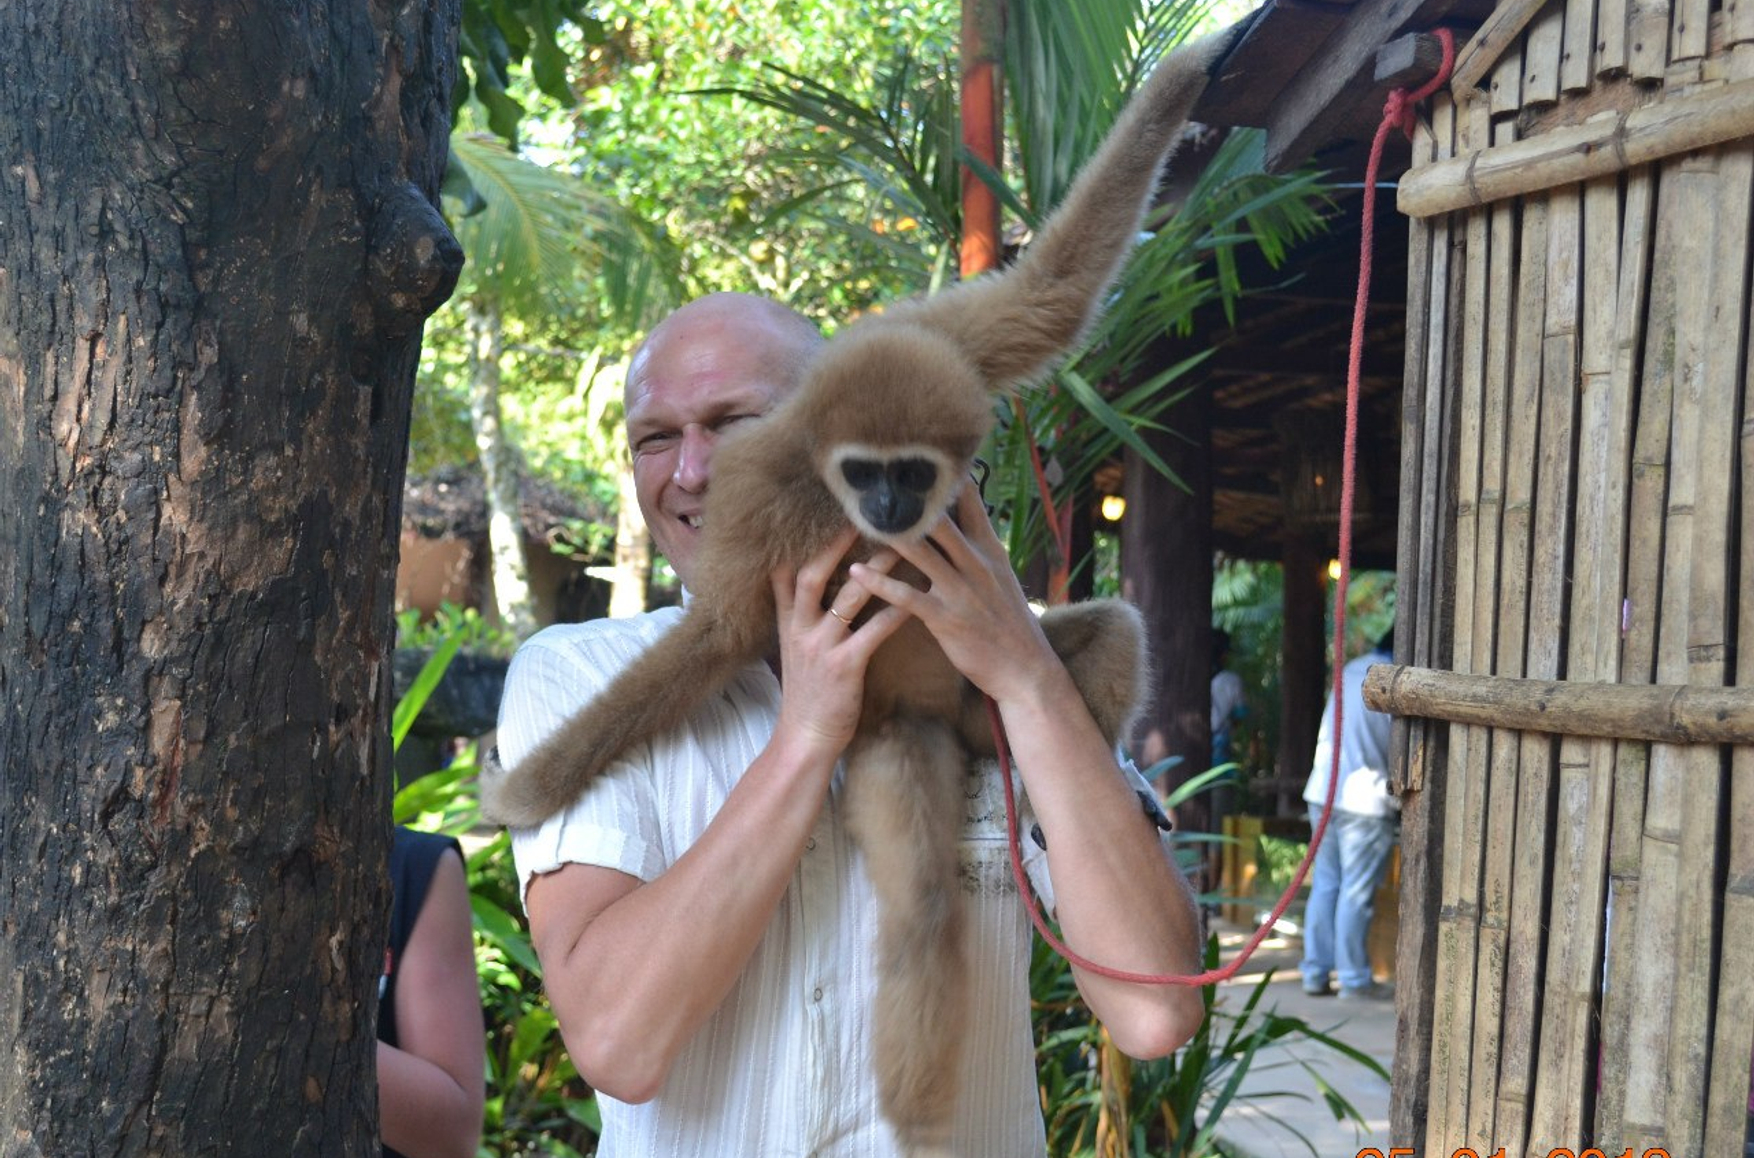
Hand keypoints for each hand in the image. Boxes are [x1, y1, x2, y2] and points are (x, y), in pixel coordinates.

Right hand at [770, 527, 910, 758]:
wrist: (805, 739)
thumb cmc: (808, 694)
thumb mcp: (793, 649)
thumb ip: (800, 617)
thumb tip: (813, 589)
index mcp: (787, 622)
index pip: (786, 572)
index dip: (801, 541)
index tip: (823, 512)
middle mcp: (800, 628)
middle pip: (813, 573)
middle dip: (835, 542)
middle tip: (865, 515)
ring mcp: (820, 646)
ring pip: (849, 596)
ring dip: (878, 569)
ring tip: (904, 546)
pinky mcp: (844, 666)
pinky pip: (874, 631)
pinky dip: (896, 611)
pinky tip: (918, 598)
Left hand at [849, 484, 1061, 704]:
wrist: (1024, 669)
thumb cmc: (1008, 622)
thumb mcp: (1001, 577)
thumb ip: (979, 548)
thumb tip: (959, 519)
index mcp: (991, 550)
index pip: (970, 502)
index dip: (947, 477)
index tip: (921, 453)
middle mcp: (977, 564)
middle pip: (940, 520)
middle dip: (909, 499)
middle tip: (878, 477)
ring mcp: (961, 591)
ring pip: (920, 552)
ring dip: (887, 535)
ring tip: (856, 517)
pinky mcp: (946, 619)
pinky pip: (907, 597)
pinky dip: (880, 583)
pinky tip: (856, 572)